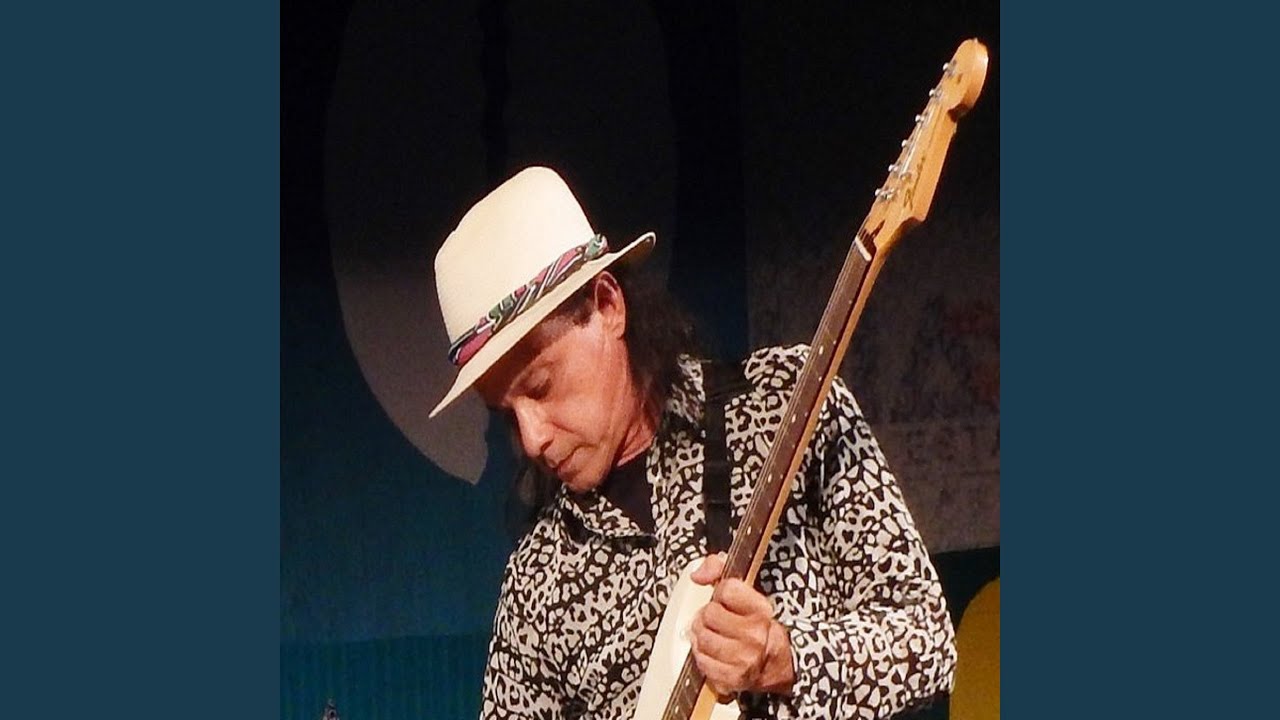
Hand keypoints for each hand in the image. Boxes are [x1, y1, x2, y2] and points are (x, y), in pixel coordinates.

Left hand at [688, 553, 794, 696]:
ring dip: (701, 634)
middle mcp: (755, 636)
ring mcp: (743, 659)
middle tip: (715, 619)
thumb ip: (717, 569)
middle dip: (707, 614)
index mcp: (762, 610)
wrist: (772, 664)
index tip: (726, 599)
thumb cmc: (754, 625)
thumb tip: (696, 575)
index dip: (721, 592)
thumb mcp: (744, 591)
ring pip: (702, 637)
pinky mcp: (731, 678)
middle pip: (709, 614)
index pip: (727, 589)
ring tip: (711, 633)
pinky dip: (702, 655)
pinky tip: (711, 651)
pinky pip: (701, 660)